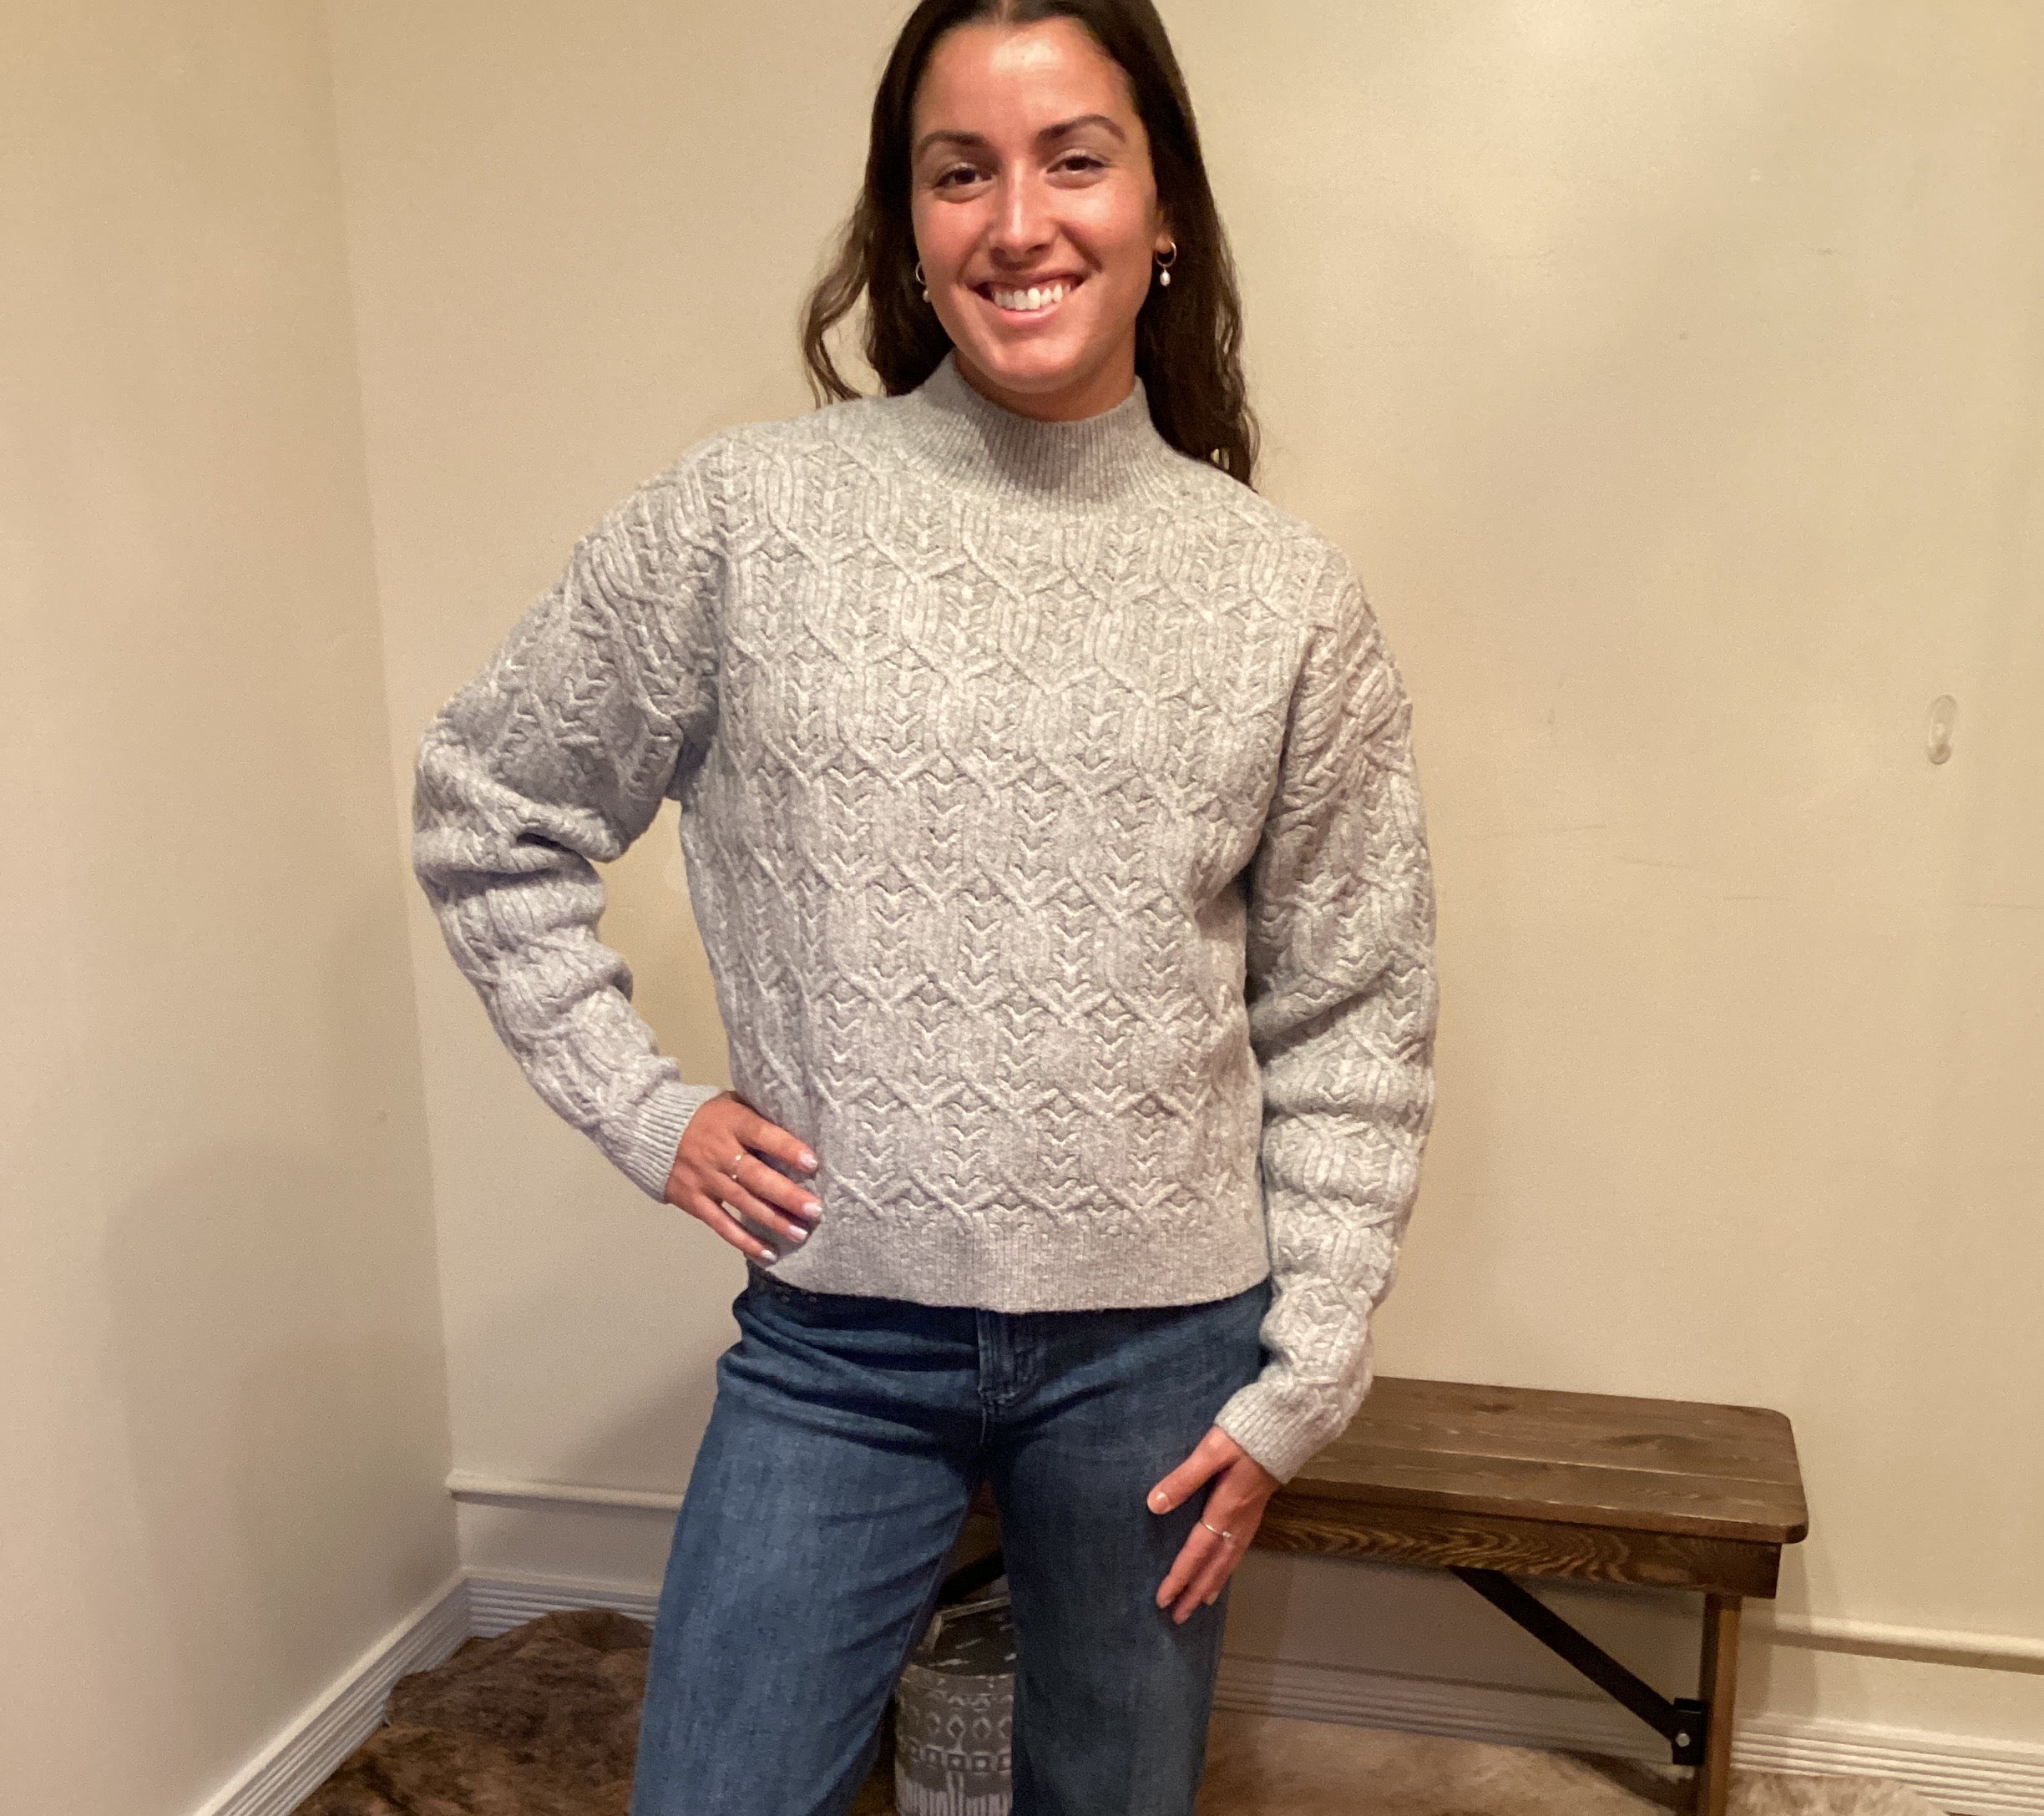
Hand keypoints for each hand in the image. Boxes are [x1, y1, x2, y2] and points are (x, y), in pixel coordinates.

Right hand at [663, 1092, 821, 1262]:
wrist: (652, 1130)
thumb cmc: (706, 1117)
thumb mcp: (731, 1104)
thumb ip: (759, 1115)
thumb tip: (801, 1127)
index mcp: (732, 1123)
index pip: (762, 1135)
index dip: (787, 1149)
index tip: (812, 1163)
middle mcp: (718, 1152)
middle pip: (756, 1176)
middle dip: (786, 1195)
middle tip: (814, 1210)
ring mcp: (705, 1179)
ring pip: (743, 1203)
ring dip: (773, 1220)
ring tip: (800, 1233)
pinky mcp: (694, 1201)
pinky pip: (721, 1224)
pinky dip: (744, 1241)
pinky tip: (768, 1252)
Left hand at [1147, 1426, 1279, 1622]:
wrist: (1287, 1424)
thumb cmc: (1246, 1433)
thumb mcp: (1211, 1451)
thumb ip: (1184, 1478)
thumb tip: (1155, 1505)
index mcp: (1226, 1507)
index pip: (1197, 1551)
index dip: (1180, 1576)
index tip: (1163, 1599)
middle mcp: (1239, 1520)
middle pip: (1215, 1565)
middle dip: (1195, 1591)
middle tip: (1178, 1617)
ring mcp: (1250, 1516)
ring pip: (1229, 1560)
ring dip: (1213, 1583)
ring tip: (1200, 1603)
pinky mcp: (1257, 1508)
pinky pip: (1239, 1548)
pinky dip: (1228, 1566)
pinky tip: (1224, 1568)